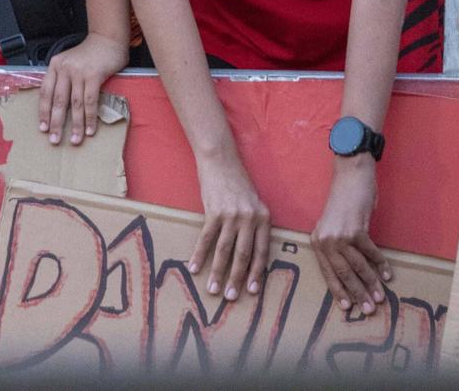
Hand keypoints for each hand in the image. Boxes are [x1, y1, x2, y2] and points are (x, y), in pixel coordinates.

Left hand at [38, 33, 125, 146]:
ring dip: (75, 125)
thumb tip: (59, 106)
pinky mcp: (93, 75)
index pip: (45, 92)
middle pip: (58, 101)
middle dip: (56, 123)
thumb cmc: (90, 53)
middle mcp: (64, 68)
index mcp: (55, 65)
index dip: (44, 112)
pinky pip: (90, 101)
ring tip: (75, 140)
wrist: (108, 38)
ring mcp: (79, 71)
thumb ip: (63, 78)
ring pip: (74, 104)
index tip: (43, 128)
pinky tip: (90, 129)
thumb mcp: (70, 62)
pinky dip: (90, 117)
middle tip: (55, 140)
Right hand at [189, 148, 270, 300]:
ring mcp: (231, 215)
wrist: (221, 161)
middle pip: (244, 254)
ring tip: (213, 290)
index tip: (252, 291)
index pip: (261, 251)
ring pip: (225, 250)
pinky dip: (200, 254)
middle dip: (237, 278)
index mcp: (263, 217)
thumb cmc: (238, 185)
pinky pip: (206, 238)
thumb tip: (249, 256)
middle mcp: (250, 218)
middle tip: (231, 298)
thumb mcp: (254, 204)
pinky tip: (195, 268)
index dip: (256, 272)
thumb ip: (254, 226)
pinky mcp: (214, 211)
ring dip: (218, 272)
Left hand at [311, 159, 391, 314]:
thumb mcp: (335, 224)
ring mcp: (340, 235)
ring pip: (357, 266)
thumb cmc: (345, 198)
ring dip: (371, 283)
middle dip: (358, 293)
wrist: (351, 173)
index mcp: (317, 241)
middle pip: (343, 273)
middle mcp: (325, 240)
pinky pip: (370, 252)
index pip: (327, 273)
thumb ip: (339, 245)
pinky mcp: (356, 228)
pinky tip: (388, 274)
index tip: (348, 307)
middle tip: (370, 309)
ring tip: (380, 297)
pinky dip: (380, 264)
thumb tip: (355, 271)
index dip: (339, 291)